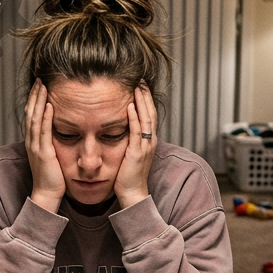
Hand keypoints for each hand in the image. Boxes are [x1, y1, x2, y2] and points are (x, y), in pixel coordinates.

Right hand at [25, 79, 65, 212]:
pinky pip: (44, 131)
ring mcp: (36, 146)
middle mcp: (32, 141)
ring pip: (35, 118)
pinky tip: (50, 105)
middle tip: (39, 79)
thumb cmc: (52, 176)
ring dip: (39, 101)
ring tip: (43, 86)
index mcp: (33, 140)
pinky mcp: (43, 153)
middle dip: (35, 95)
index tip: (40, 85)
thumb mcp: (51, 154)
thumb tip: (58, 129)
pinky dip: (46, 117)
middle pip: (31, 112)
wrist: (47, 194)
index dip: (35, 99)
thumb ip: (51, 140)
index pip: (32, 114)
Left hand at [114, 82, 156, 208]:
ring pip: (146, 118)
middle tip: (140, 79)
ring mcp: (145, 146)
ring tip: (137, 86)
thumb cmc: (128, 176)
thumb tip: (122, 128)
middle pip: (150, 112)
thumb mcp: (130, 153)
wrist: (132, 194)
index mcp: (149, 140)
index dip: (146, 99)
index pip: (149, 114)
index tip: (140, 84)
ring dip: (141, 101)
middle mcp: (150, 141)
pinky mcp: (137, 152)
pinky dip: (134, 117)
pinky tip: (129, 106)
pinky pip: (137, 131)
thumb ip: (129, 140)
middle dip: (145, 95)